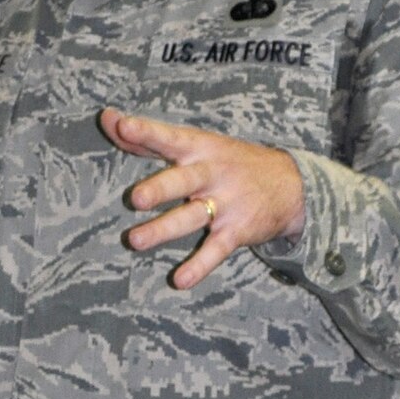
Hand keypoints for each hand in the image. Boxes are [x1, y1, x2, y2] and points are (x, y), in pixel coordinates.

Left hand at [100, 108, 304, 289]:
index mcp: (199, 148)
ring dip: (164, 229)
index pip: (169, 138)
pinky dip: (198, 266)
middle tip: (136, 198)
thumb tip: (107, 119)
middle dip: (160, 189)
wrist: (292, 184)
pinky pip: (215, 250)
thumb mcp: (196, 144)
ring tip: (136, 241)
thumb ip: (148, 138)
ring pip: (192, 217)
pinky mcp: (236, 231)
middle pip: (183, 180)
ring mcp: (225, 203)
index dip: (147, 132)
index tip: (124, 126)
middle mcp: (211, 173)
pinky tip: (180, 279)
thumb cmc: (230, 161)